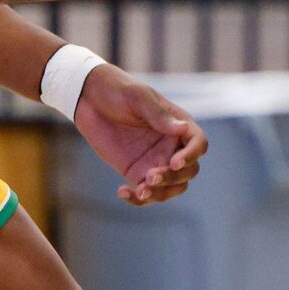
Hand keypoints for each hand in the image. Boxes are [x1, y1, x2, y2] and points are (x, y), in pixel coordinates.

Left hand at [74, 64, 207, 204]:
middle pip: (188, 171)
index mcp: (179, 125)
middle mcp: (172, 146)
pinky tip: (122, 192)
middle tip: (151, 177)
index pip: (199, 144)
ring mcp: (156, 161)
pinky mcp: (137, 172)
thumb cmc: (118, 90)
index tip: (174, 162)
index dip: (192, 156)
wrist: (89, 98)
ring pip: (172, 187)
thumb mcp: (138, 97)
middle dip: (173, 178)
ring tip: (139, 190)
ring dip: (160, 194)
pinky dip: (139, 199)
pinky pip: (146, 192)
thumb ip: (158, 115)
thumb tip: (183, 129)